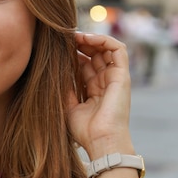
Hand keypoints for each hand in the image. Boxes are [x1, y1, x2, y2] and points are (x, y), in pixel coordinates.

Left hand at [67, 32, 134, 159]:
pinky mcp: (123, 75)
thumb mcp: (68, 105)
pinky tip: (87, 38)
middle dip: (80, 43)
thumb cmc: (84, 130)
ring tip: (74, 35)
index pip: (84, 64)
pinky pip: (118, 49)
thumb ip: (64, 88)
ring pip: (106, 48)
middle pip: (94, 54)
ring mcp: (115, 78)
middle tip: (64, 38)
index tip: (58, 47)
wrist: (101, 142)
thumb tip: (54, 70)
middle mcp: (105, 82)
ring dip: (90, 39)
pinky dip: (103, 40)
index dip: (73, 53)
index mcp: (93, 89)